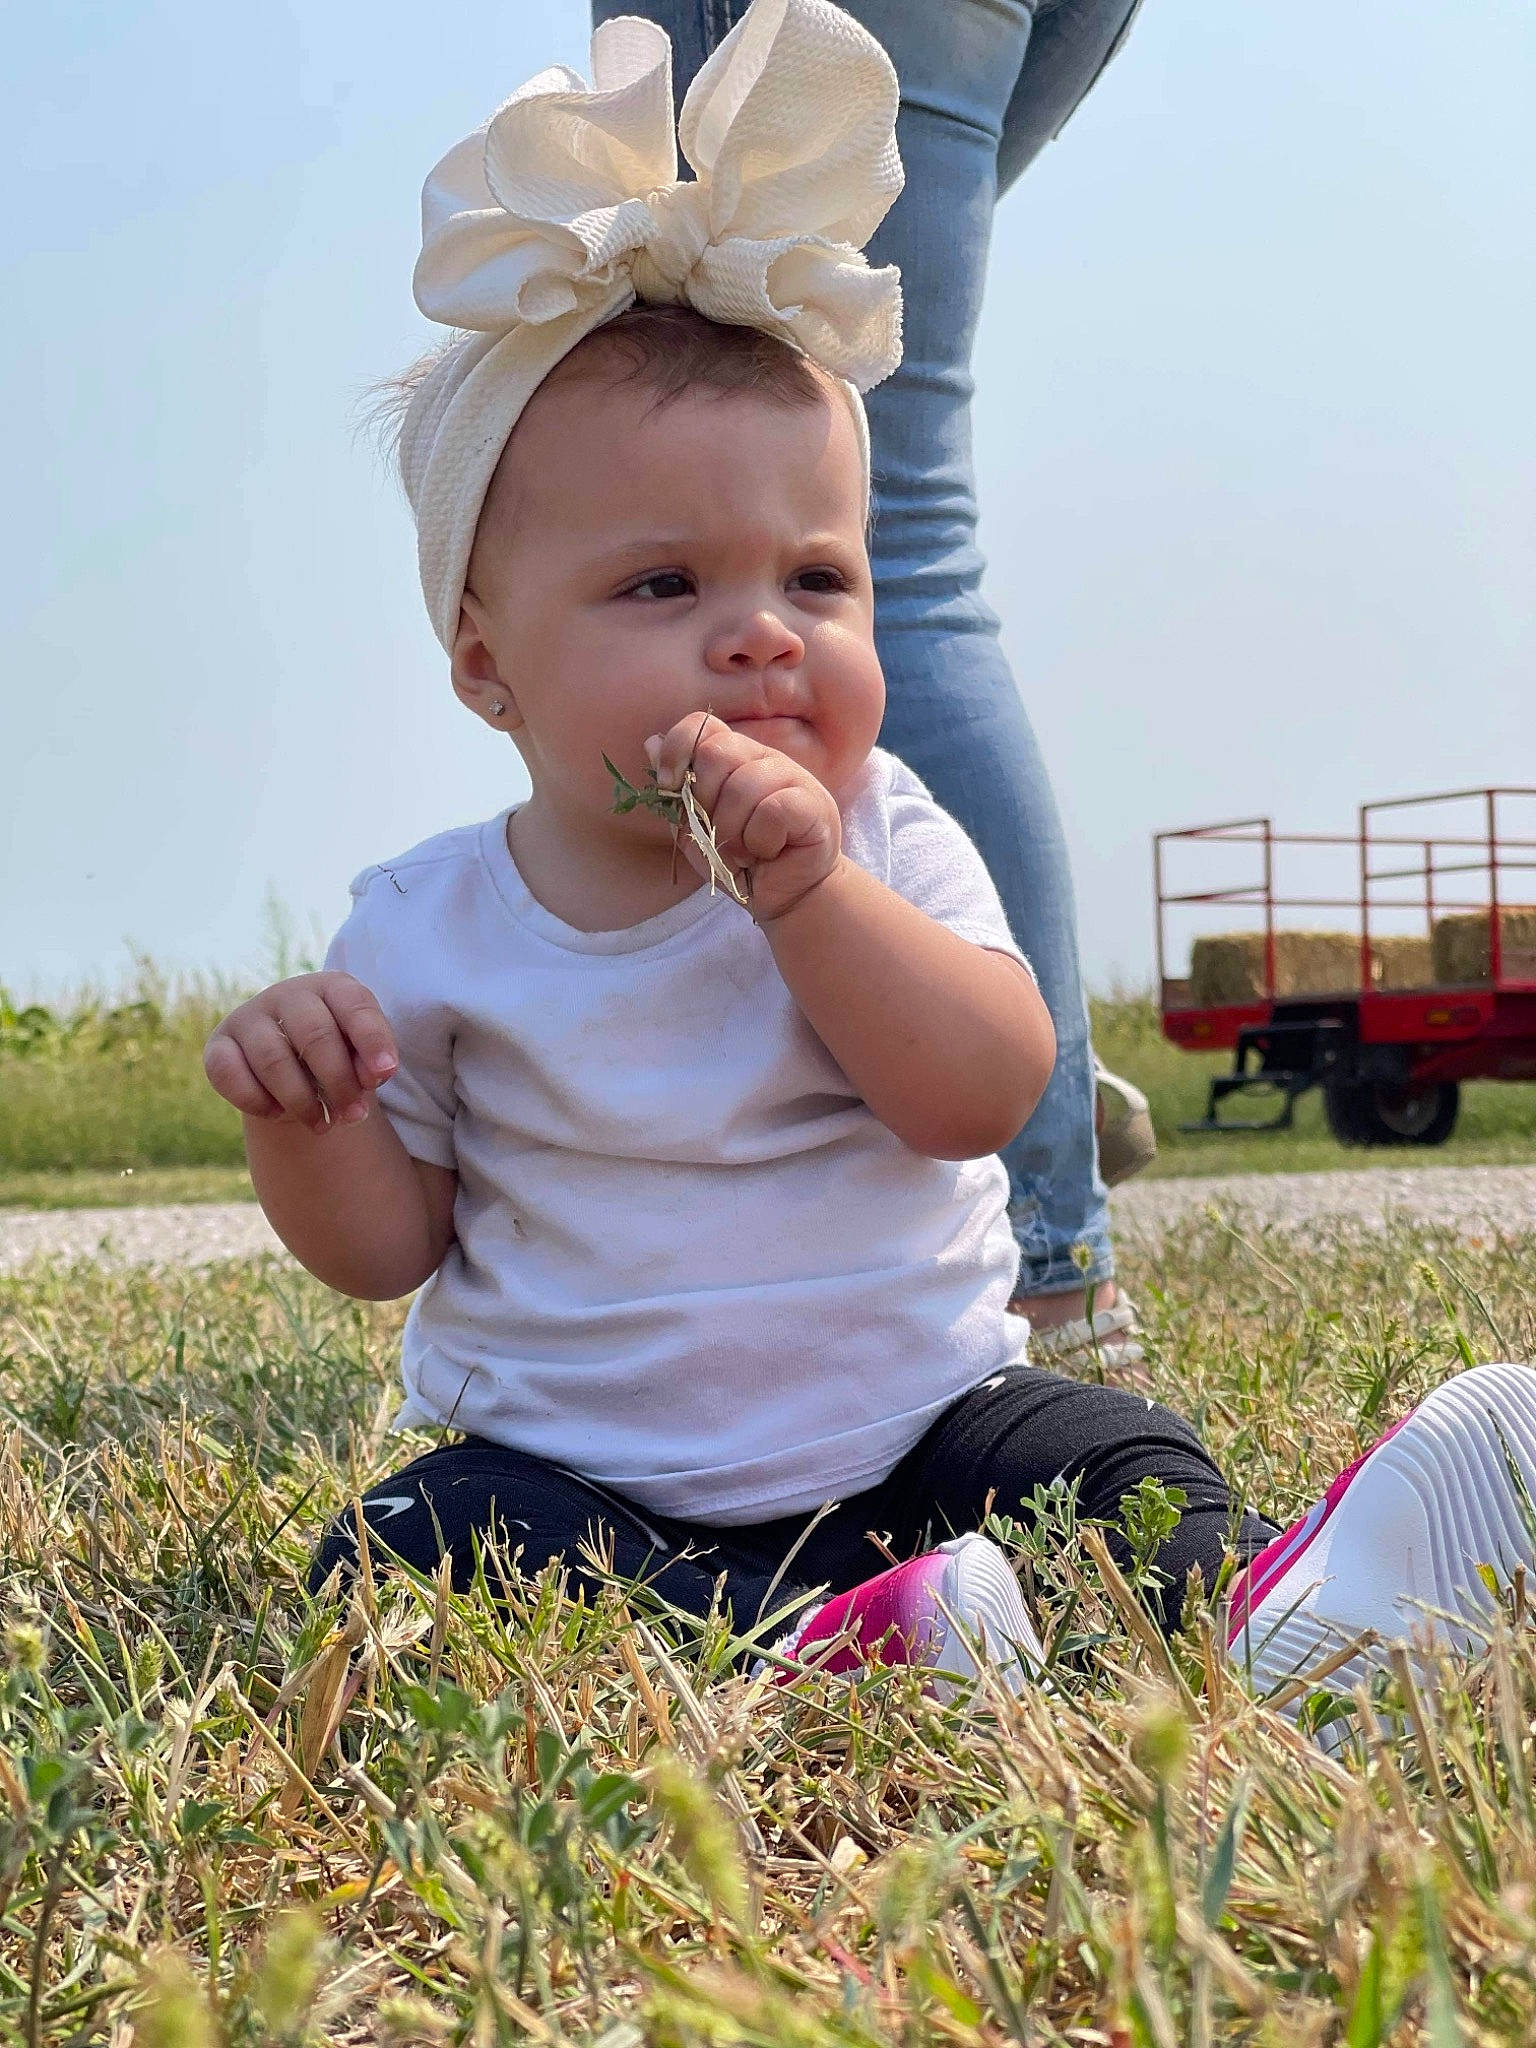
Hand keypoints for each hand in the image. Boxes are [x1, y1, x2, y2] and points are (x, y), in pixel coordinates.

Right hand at [203, 972, 398, 1133]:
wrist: (294, 1064)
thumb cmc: (339, 1055)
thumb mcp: (362, 1055)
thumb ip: (373, 1062)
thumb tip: (375, 1073)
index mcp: (332, 987)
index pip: (355, 1005)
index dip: (372, 1040)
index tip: (383, 1075)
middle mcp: (288, 994)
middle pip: (315, 1035)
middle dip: (338, 1083)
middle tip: (353, 1116)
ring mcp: (249, 1016)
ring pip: (273, 1060)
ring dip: (302, 1101)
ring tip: (323, 1124)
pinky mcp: (218, 1044)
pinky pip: (230, 1075)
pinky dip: (258, 1102)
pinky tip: (279, 1113)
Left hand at [648, 712, 841, 922]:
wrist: (786, 896)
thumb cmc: (741, 862)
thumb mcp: (695, 830)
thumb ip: (676, 791)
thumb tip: (652, 743)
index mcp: (735, 758)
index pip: (703, 726)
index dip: (678, 750)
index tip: (668, 786)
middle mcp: (763, 758)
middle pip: (716, 753)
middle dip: (704, 804)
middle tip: (718, 834)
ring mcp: (792, 776)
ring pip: (742, 787)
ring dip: (732, 832)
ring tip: (744, 851)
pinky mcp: (814, 803)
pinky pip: (772, 811)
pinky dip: (760, 841)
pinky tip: (769, 852)